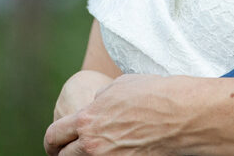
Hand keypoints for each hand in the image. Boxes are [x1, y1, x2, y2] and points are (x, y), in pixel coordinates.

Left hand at [44, 74, 190, 155]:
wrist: (181, 113)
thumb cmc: (153, 93)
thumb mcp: (119, 86)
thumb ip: (99, 100)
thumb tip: (94, 106)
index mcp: (86, 119)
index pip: (55, 135)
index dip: (52, 142)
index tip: (54, 145)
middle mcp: (92, 144)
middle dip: (64, 154)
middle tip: (67, 153)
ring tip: (94, 152)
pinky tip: (115, 153)